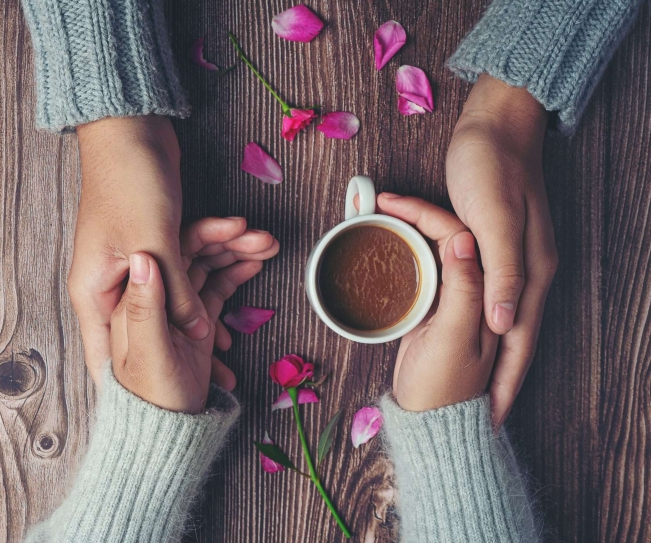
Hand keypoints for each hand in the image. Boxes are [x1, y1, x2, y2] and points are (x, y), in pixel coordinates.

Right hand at [70, 117, 279, 388]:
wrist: (131, 128)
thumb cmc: (130, 184)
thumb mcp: (153, 243)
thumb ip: (173, 292)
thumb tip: (200, 331)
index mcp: (96, 291)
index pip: (106, 353)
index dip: (126, 387)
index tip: (152, 415)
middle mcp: (113, 283)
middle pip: (151, 330)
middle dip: (191, 350)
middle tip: (222, 383)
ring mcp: (136, 264)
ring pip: (180, 297)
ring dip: (218, 299)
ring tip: (246, 336)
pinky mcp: (158, 244)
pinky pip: (191, 272)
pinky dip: (220, 273)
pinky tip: (247, 277)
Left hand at [110, 218, 277, 412]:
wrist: (166, 434)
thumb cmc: (151, 399)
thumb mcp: (149, 355)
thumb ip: (146, 308)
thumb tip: (143, 259)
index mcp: (132, 299)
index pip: (168, 252)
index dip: (203, 234)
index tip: (235, 226)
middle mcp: (150, 298)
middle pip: (189, 256)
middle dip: (228, 244)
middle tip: (264, 237)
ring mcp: (172, 310)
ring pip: (204, 270)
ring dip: (235, 255)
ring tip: (268, 246)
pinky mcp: (190, 324)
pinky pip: (212, 290)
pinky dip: (233, 276)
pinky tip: (253, 266)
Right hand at [377, 194, 498, 410]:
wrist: (428, 422)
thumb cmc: (444, 386)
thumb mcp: (455, 336)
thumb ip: (465, 288)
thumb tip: (462, 237)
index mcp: (495, 293)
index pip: (462, 236)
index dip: (427, 213)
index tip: (391, 202)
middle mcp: (481, 289)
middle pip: (447, 237)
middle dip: (415, 214)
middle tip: (378, 201)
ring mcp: (458, 298)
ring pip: (434, 249)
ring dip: (407, 230)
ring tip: (377, 213)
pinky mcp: (437, 310)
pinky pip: (423, 268)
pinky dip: (403, 252)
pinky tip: (384, 244)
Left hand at [446, 75, 557, 424]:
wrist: (496, 124)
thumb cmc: (490, 168)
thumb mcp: (493, 220)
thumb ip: (502, 272)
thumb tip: (505, 326)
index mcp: (530, 271)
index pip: (519, 342)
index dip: (508, 383)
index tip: (494, 420)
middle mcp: (528, 271)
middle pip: (516, 340)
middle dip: (503, 381)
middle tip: (486, 418)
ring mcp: (516, 259)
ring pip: (505, 321)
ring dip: (495, 358)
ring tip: (480, 389)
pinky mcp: (499, 246)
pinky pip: (493, 297)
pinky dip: (485, 323)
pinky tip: (473, 332)